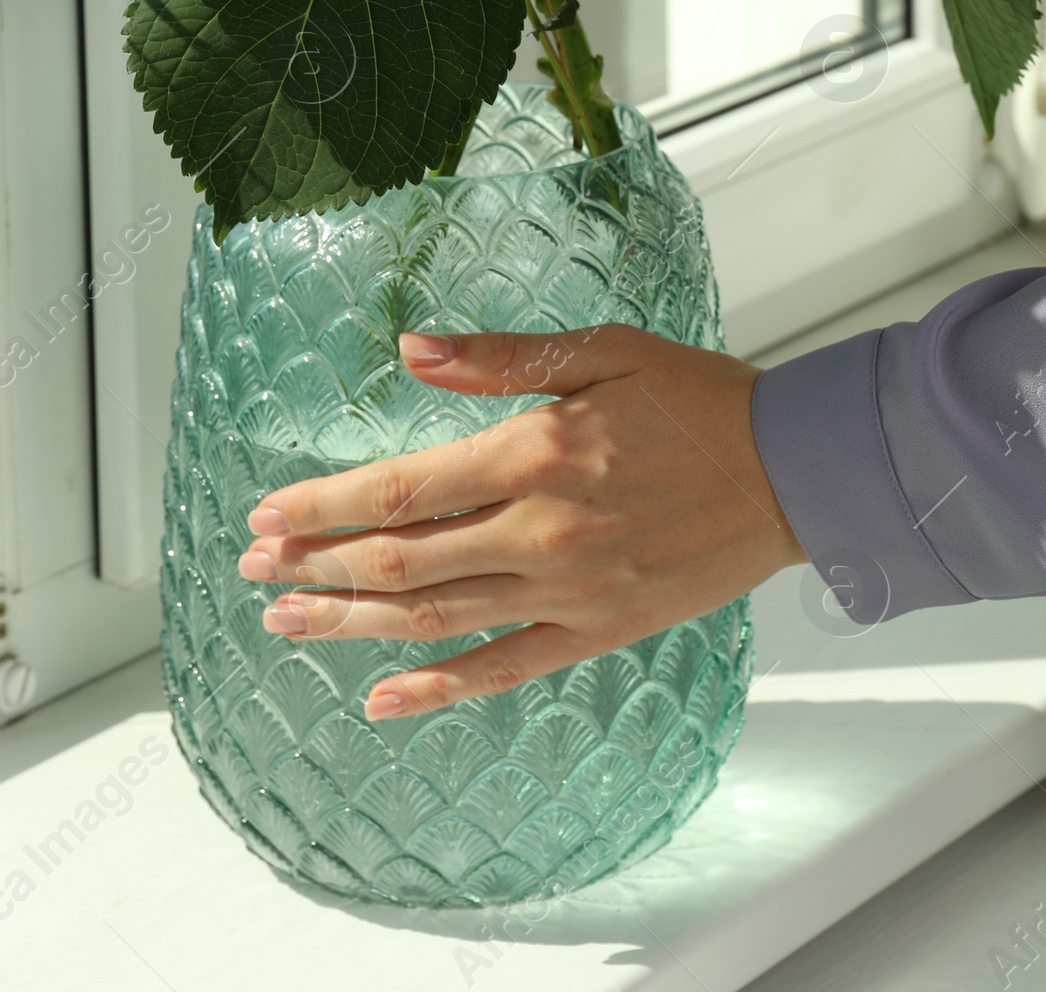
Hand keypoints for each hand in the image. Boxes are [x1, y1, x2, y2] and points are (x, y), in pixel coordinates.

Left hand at [236, 325, 803, 716]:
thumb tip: (411, 348)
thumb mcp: (601, 349)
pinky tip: (381, 696)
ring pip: (435, 617)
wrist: (793, 469)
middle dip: (316, 563)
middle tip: (251, 568)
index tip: (266, 511)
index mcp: (536, 452)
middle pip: (402, 559)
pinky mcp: (596, 631)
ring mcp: (567, 591)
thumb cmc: (698, 398)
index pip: (401, 488)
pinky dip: (437, 689)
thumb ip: (500, 358)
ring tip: (285, 621)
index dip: (323, 504)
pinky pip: (502, 668)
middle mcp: (540, 531)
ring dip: (351, 620)